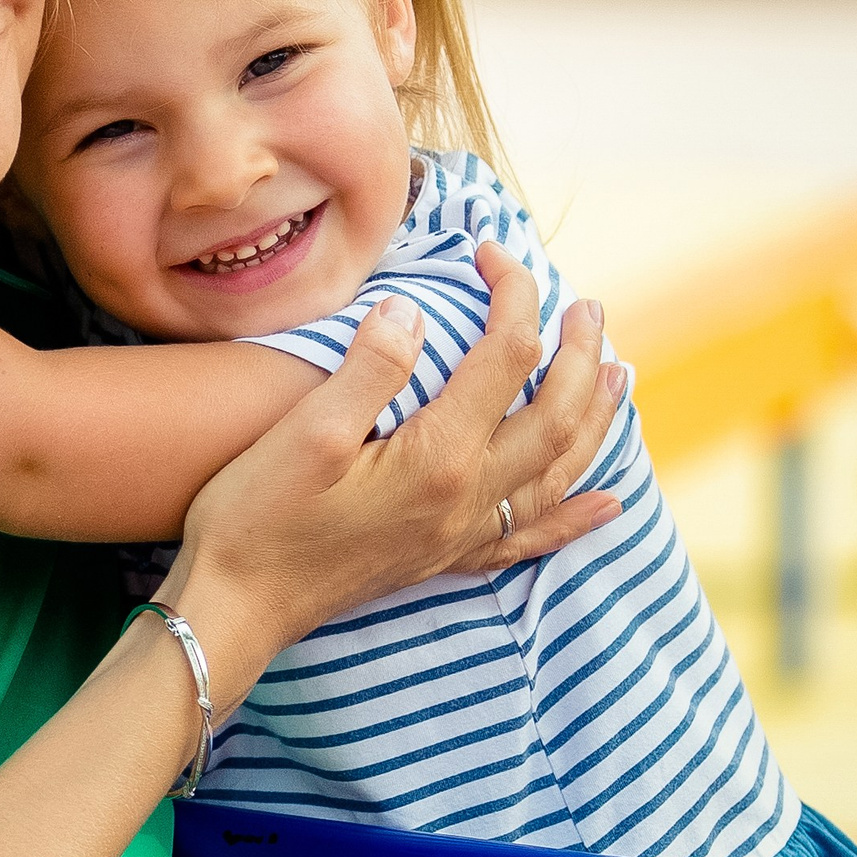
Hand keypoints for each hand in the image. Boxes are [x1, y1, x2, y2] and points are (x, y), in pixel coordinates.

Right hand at [161, 242, 624, 708]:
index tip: (487, 250)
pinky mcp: (443, 557)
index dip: (510, 294)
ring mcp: (461, 534)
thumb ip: (370, 366)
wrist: (237, 606)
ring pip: (559, 471)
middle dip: (580, 352)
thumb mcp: (307, 431)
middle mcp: (468, 499)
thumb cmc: (258, 515)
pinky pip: (532, 537)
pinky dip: (576, 516)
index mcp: (439, 457)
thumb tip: (415, 308)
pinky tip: (607, 506)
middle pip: (555, 414)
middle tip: (587, 306)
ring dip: (597, 420)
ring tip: (619, 375)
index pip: (505, 356)